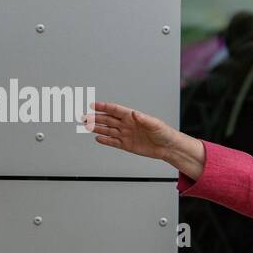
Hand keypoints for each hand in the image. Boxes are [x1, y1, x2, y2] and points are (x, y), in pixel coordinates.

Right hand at [85, 101, 204, 178]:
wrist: (168, 148)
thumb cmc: (164, 133)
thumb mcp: (155, 124)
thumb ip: (144, 119)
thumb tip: (135, 114)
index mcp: (133, 117)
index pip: (115, 110)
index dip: (104, 107)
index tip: (93, 104)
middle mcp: (128, 125)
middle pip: (108, 119)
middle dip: (95, 117)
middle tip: (84, 116)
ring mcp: (126, 135)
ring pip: (108, 130)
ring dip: (97, 128)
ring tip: (86, 126)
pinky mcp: (127, 145)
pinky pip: (113, 142)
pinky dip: (105, 140)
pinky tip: (98, 138)